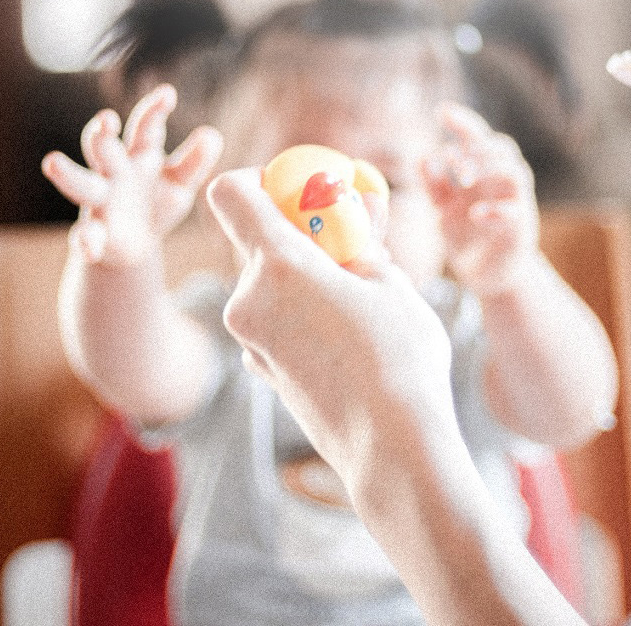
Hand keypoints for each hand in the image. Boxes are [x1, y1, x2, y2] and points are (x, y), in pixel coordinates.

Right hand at [42, 84, 223, 271]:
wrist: (135, 246)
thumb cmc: (157, 203)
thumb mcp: (180, 184)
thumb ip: (194, 162)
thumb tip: (212, 135)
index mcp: (138, 155)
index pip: (144, 128)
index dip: (154, 110)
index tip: (168, 94)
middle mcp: (114, 172)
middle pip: (103, 148)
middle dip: (102, 135)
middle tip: (105, 121)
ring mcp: (100, 201)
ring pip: (81, 184)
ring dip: (68, 174)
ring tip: (51, 162)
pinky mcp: (94, 234)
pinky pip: (85, 235)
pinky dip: (85, 240)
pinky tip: (89, 246)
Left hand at [206, 169, 460, 493]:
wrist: (392, 450)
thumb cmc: (400, 360)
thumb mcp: (391, 283)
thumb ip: (361, 240)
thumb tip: (358, 207)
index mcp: (278, 266)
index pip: (231, 194)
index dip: (259, 180)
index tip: (299, 191)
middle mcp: (248, 300)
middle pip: (254, 240)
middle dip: (298, 232)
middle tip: (348, 241)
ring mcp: (249, 340)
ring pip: (268, 283)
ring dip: (304, 276)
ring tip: (360, 295)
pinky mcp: (259, 369)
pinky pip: (273, 320)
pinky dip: (300, 313)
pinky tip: (346, 335)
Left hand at [424, 105, 541, 295]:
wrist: (488, 276)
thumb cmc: (468, 237)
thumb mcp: (444, 209)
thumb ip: (434, 185)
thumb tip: (422, 157)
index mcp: (484, 173)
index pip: (479, 138)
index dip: (464, 122)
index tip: (442, 111)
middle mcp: (503, 183)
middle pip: (503, 148)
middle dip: (477, 147)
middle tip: (452, 159)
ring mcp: (516, 204)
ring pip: (516, 172)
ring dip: (489, 169)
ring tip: (462, 178)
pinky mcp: (521, 230)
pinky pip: (515, 212)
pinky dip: (495, 210)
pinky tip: (475, 214)